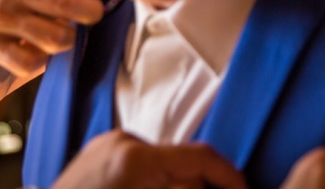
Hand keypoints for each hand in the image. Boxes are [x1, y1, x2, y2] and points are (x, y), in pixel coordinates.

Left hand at [51, 130, 246, 188]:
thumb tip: (210, 187)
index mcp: (136, 157)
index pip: (200, 156)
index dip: (230, 176)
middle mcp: (121, 142)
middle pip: (181, 162)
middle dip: (200, 185)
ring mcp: (105, 146)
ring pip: (160, 165)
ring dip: (174, 184)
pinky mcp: (94, 156)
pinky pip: (137, 167)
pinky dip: (151, 182)